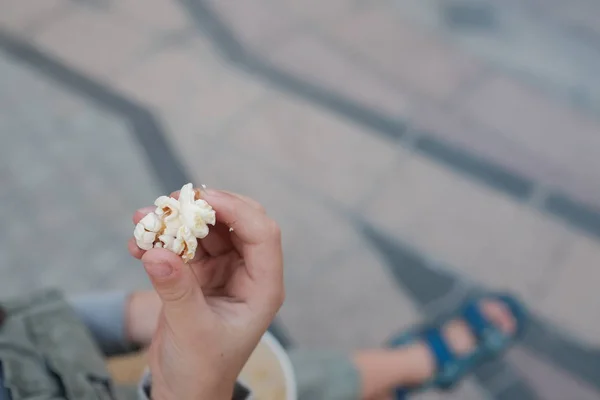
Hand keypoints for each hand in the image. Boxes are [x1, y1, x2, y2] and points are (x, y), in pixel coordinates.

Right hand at [128, 189, 283, 399]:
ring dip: (178, 221)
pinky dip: (163, 239)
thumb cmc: (200, 368)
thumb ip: (176, 290)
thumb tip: (156, 251)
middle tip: (173, 200)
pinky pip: (183, 246)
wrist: (183, 388)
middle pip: (237, 223)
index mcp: (263, 287)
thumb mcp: (191, 330)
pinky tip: (138, 242)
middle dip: (207, 208)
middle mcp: (247, 273)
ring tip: (145, 218)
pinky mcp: (199, 275)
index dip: (236, 210)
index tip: (203, 198)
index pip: (262, 235)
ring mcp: (223, 271)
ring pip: (207, 230)